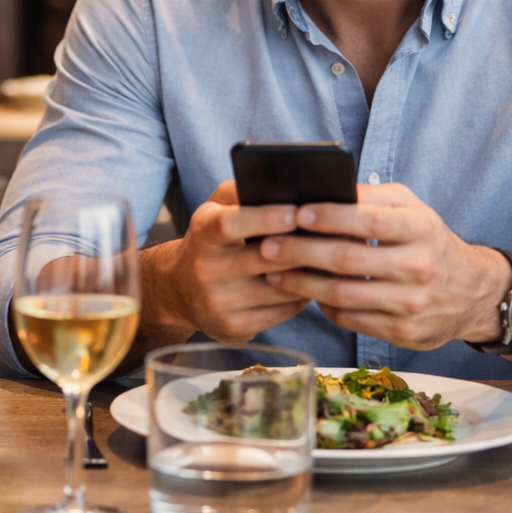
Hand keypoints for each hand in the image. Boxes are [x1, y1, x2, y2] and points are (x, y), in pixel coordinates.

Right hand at [144, 181, 313, 342]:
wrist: (178, 291)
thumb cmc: (209, 242)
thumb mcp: (213, 210)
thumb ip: (238, 191)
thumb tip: (278, 184)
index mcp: (201, 235)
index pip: (230, 225)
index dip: (266, 218)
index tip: (297, 211)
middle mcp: (206, 270)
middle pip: (262, 259)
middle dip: (301, 247)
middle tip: (333, 236)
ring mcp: (219, 303)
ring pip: (279, 289)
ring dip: (310, 274)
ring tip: (330, 259)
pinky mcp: (234, 328)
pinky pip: (282, 312)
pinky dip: (302, 297)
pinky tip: (313, 284)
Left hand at [259, 183, 511, 349]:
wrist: (472, 293)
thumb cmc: (430, 241)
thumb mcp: (414, 209)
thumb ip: (373, 197)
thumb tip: (326, 189)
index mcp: (421, 229)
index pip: (368, 220)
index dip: (329, 217)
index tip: (296, 213)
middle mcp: (419, 267)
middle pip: (348, 260)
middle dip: (301, 252)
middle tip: (266, 245)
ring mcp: (412, 304)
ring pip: (343, 295)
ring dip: (302, 283)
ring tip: (273, 271)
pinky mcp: (403, 332)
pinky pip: (351, 319)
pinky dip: (323, 306)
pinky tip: (304, 293)